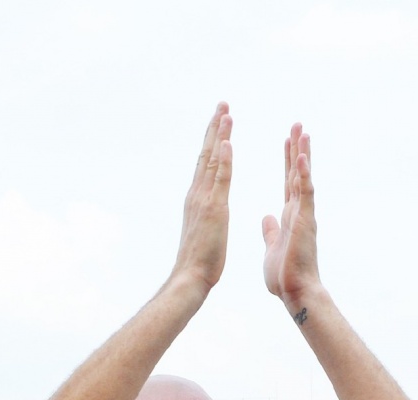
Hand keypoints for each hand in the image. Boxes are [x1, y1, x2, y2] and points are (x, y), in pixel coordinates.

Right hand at [171, 103, 232, 293]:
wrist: (190, 277)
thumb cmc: (200, 262)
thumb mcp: (205, 231)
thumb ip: (207, 216)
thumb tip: (208, 210)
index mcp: (197, 199)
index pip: (206, 163)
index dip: (213, 141)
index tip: (220, 121)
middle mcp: (197, 194)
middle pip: (207, 154)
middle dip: (215, 128)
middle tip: (222, 104)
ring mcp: (204, 200)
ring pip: (213, 160)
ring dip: (220, 134)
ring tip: (226, 111)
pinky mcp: (214, 209)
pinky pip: (221, 178)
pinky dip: (224, 158)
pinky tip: (227, 140)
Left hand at [262, 123, 321, 310]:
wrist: (295, 292)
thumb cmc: (285, 275)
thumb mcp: (272, 246)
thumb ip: (271, 230)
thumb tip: (268, 218)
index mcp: (290, 216)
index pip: (288, 182)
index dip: (287, 161)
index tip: (286, 141)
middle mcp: (299, 211)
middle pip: (298, 174)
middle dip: (296, 149)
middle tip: (298, 125)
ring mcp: (303, 215)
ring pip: (303, 178)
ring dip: (303, 154)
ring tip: (302, 131)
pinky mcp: (304, 222)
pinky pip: (304, 194)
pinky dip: (303, 175)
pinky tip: (301, 158)